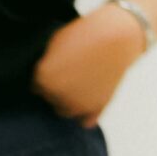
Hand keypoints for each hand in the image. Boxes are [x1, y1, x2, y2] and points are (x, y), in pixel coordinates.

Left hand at [31, 4, 145, 126]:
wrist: (119, 36)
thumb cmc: (87, 34)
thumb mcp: (56, 43)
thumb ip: (47, 64)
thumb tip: (46, 76)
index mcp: (43, 78)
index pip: (37, 86)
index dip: (49, 76)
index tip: (61, 67)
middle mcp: (57, 95)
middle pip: (51, 99)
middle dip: (59, 88)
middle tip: (74, 73)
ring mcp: (78, 103)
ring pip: (66, 111)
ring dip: (71, 101)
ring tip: (83, 84)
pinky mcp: (98, 107)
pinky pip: (86, 121)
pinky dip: (86, 115)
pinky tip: (89, 102)